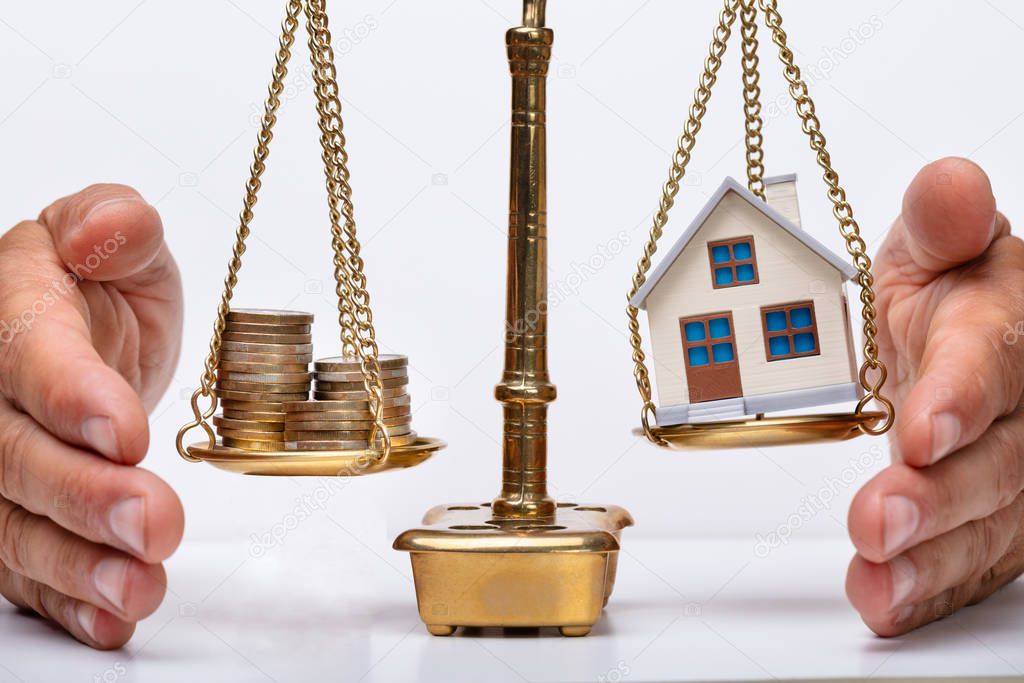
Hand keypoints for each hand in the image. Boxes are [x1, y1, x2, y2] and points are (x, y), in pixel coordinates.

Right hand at [0, 185, 184, 648]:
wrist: (83, 333)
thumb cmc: (100, 284)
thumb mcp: (121, 240)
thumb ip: (116, 228)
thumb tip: (113, 227)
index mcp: (11, 310)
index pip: (25, 354)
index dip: (70, 394)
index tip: (126, 430)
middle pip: (9, 454)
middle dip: (82, 494)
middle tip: (154, 522)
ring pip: (9, 523)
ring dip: (76, 563)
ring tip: (139, 587)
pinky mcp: (9, 513)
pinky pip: (22, 566)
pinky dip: (65, 598)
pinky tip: (110, 618)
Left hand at [846, 158, 1023, 634]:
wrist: (962, 344)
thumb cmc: (947, 292)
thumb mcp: (932, 245)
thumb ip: (940, 223)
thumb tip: (950, 183)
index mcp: (1008, 331)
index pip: (997, 364)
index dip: (961, 396)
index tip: (924, 428)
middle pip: (997, 461)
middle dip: (938, 495)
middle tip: (876, 517)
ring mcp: (1015, 473)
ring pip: (988, 525)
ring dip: (930, 558)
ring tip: (877, 579)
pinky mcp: (997, 522)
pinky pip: (971, 564)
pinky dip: (928, 590)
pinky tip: (885, 604)